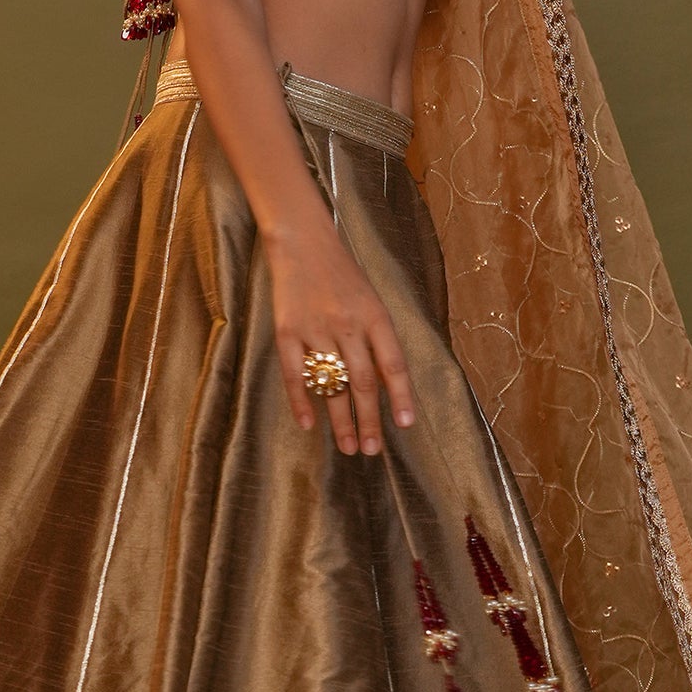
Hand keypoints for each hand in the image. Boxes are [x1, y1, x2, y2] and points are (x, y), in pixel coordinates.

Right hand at [269, 231, 416, 454]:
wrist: (302, 241)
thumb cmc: (342, 275)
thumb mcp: (371, 300)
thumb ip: (378, 339)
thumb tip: (386, 386)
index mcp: (375, 315)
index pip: (392, 363)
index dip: (400, 395)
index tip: (405, 424)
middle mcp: (347, 324)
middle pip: (362, 381)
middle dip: (370, 419)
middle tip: (373, 450)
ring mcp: (315, 328)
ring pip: (331, 384)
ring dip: (340, 420)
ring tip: (349, 447)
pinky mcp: (286, 331)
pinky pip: (294, 374)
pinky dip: (301, 402)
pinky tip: (308, 424)